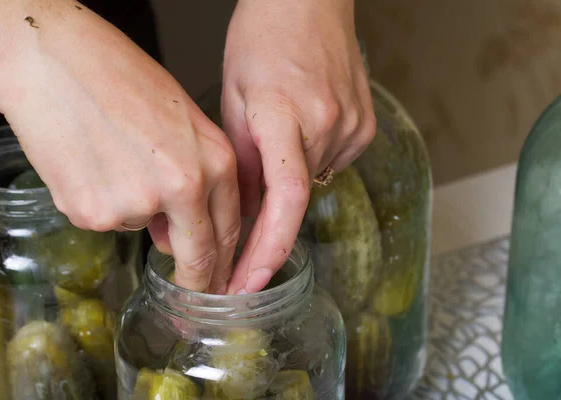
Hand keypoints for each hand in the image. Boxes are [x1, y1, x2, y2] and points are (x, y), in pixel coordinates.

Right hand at [0, 0, 239, 292]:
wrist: (53, 62)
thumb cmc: (119, 78)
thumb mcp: (182, 120)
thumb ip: (196, 176)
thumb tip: (174, 231)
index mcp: (215, 162)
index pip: (229, 233)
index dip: (223, 267)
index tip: (221, 285)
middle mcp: (184, 188)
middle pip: (198, 256)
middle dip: (197, 282)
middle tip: (191, 300)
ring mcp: (136, 204)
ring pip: (141, 229)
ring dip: (134, 212)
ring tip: (113, 159)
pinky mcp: (93, 214)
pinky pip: (106, 220)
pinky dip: (101, 203)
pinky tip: (89, 163)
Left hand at [222, 0, 375, 293]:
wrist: (308, 2)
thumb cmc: (262, 38)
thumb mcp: (233, 97)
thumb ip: (242, 160)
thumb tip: (245, 214)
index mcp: (283, 113)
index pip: (285, 197)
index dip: (267, 247)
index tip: (248, 280)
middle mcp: (325, 122)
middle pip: (296, 199)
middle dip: (267, 229)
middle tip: (241, 251)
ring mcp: (351, 125)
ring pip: (311, 182)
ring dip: (286, 185)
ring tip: (271, 144)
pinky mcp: (364, 128)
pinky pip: (330, 164)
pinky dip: (308, 164)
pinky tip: (297, 135)